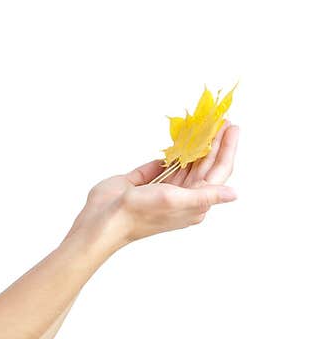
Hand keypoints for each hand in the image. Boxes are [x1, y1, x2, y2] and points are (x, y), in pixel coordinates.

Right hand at [68, 119, 239, 247]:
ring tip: (206, 125)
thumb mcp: (175, 201)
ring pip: (188, 162)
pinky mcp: (147, 181)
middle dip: (215, 142)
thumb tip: (234, 194)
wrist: (103, 218)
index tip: (232, 127)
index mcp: (194, 203)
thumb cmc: (139, 213)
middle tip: (222, 120)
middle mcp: (183, 195)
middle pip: (205, 165)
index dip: (226, 149)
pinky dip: (175, 150)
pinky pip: (166, 163)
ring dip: (197, 144)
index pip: (217, 172)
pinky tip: (183, 138)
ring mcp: (165, 188)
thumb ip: (205, 196)